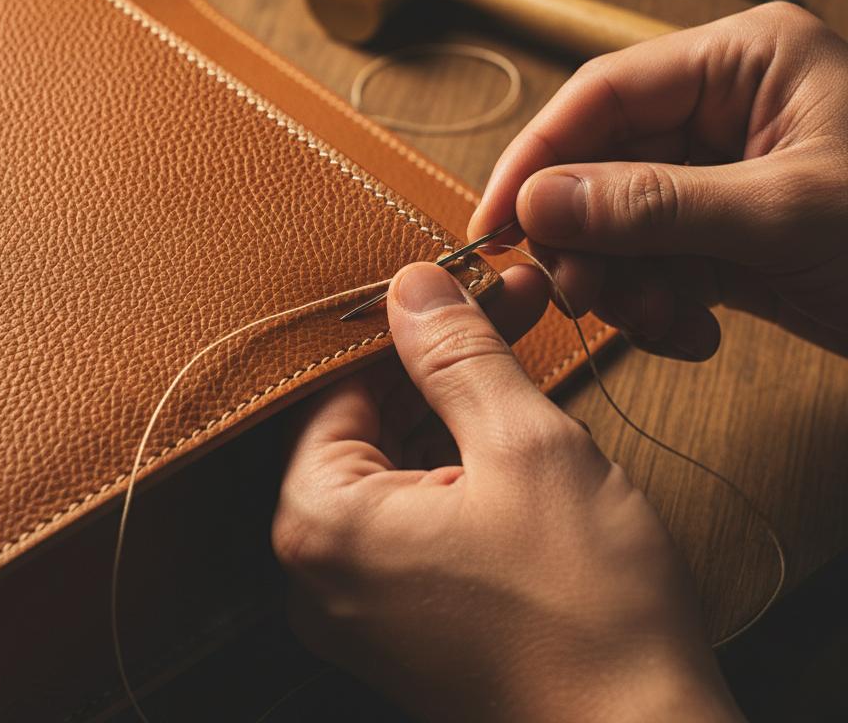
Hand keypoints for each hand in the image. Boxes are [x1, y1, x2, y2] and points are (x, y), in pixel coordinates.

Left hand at [273, 262, 742, 722]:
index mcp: (321, 523)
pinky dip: (460, 467)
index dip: (413, 327)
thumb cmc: (585, 608)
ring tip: (520, 355)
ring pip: (398, 466)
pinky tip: (510, 429)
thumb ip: (457, 355)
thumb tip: (414, 285)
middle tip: (512, 308)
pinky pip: (416, 516)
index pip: (343, 383)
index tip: (468, 288)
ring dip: (458, 408)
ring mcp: (361, 602)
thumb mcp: (523, 445)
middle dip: (444, 363)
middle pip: (371, 423)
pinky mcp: (406, 621)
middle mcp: (320, 571)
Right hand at [469, 3, 847, 359]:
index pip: (604, 94)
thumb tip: (537, 203)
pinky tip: (691, 331)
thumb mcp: (787, 215)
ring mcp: (722, 174)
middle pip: (602, 164)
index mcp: (745, 62)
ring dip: (622, 280)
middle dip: (588, 238)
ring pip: (619, 222)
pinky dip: (655, 304)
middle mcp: (726, 108)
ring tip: (661, 321)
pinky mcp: (725, 232)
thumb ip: (653, 205)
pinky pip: (654, 262)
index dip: (538, 157)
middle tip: (582, 293)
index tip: (494, 222)